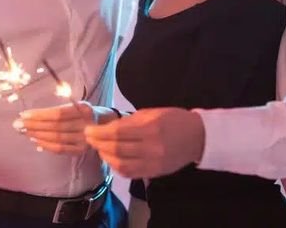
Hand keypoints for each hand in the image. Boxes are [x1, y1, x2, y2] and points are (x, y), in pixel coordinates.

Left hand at [15, 102, 100, 154]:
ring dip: (37, 135)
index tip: (23, 114)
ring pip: (57, 138)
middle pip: (55, 127)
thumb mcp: (76, 104)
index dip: (39, 115)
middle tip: (17, 124)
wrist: (105, 124)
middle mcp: (86, 124)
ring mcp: (85, 140)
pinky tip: (35, 142)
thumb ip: (58, 110)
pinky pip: (61, 150)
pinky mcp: (82, 150)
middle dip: (34, 125)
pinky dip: (46, 146)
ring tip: (24, 132)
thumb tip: (30, 116)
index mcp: (84, 108)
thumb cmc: (84, 112)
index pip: (58, 113)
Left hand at [84, 107, 204, 177]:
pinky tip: (112, 159)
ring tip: (100, 148)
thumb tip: (106, 127)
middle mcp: (151, 147)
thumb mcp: (151, 112)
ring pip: (121, 164)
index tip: (88, 130)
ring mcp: (153, 163)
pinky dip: (117, 167)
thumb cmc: (173, 119)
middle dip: (98, 144)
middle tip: (89, 138)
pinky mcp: (155, 172)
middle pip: (116, 149)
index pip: (117, 133)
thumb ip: (129, 121)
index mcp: (150, 128)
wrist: (197, 137)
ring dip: (106, 157)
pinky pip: (130, 173)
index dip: (99, 132)